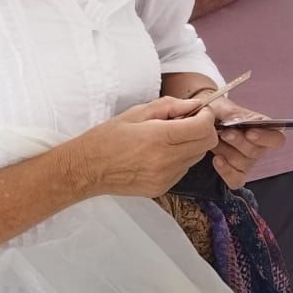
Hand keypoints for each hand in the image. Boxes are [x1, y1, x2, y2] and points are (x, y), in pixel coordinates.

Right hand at [63, 96, 219, 197]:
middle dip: (203, 130)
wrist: (86, 169)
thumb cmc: (108, 137)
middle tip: (188, 122)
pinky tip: (161, 154)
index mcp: (159, 138)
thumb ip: (170, 106)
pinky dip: (180, 159)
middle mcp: (166, 160)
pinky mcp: (162, 188)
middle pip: (206, 144)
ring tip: (170, 138)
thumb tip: (197, 105)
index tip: (200, 111)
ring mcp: (165, 177)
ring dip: (192, 145)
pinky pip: (183, 170)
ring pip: (196, 158)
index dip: (207, 116)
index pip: (203, 128)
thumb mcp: (137, 113)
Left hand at [205, 96, 285, 188]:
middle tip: (224, 132)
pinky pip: (236, 180)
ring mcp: (248, 162)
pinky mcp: (236, 174)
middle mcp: (259, 147)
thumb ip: (233, 113)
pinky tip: (217, 159)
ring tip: (215, 141)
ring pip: (243, 164)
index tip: (250, 132)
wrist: (203, 123)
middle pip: (257, 152)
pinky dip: (225, 171)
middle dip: (239, 142)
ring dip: (227, 152)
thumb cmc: (217, 113)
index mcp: (264, 129)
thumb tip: (238, 122)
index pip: (277, 139)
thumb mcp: (224, 107)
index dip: (266, 137)